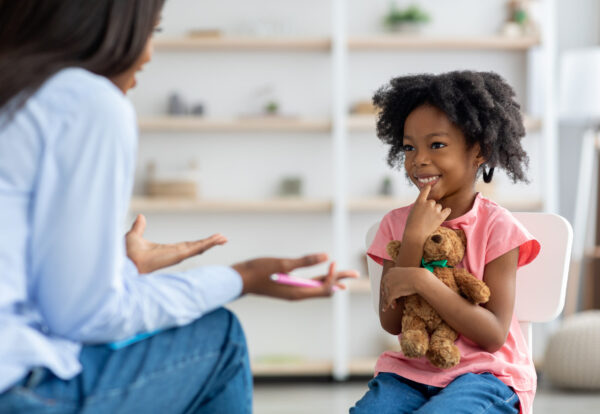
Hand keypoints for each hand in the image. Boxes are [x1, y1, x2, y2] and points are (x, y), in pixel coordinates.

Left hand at [126, 214, 227, 273]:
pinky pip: (196, 249)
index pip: (188, 245)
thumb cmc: (126, 254)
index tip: (210, 239)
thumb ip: (139, 227)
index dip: (199, 242)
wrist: (125, 262)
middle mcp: (175, 254)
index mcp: (168, 250)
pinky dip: (207, 244)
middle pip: (197, 247)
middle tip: (223, 238)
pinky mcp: (178, 255)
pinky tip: (217, 240)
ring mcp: (178, 255)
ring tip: (224, 238)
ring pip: (199, 248)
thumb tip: (141, 217)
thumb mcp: (134, 236)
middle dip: (210, 243)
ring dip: (212, 243)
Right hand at [232, 253, 358, 299]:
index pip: (323, 288)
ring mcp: (292, 290)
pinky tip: (321, 276)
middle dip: (339, 280)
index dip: (331, 276)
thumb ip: (304, 261)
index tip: (332, 262)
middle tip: (356, 274)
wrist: (239, 279)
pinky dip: (318, 280)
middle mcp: (297, 294)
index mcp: (297, 292)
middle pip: (324, 288)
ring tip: (345, 278)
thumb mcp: (282, 264)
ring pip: (316, 286)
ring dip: (330, 280)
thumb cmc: (258, 271)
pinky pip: (307, 285)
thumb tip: (326, 257)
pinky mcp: (287, 286)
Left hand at [380, 266, 428, 311]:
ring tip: (393, 306)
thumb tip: (403, 281)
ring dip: (388, 302)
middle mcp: (387, 277)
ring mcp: (388, 285)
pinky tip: (384, 310)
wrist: (419, 278)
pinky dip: (385, 306)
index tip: (385, 292)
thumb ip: (402, 276)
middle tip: (388, 300)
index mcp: (390, 271)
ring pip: (386, 295)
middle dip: (386, 295)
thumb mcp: (406, 274)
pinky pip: (387, 301)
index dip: (385, 288)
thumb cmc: (416, 276)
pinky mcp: (391, 293)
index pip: (384, 281)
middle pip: (384, 288)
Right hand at [403, 185, 450, 243]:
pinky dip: (446, 212)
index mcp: (419, 202)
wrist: (415, 234)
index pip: (425, 190)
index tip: (430, 185)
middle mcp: (428, 203)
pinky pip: (447, 210)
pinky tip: (443, 215)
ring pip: (439, 207)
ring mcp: (435, 209)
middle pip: (433, 201)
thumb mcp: (413, 212)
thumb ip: (420, 206)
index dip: (428, 187)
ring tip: (430, 220)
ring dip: (437, 211)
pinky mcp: (441, 216)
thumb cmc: (412, 225)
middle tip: (426, 216)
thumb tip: (426, 204)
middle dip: (431, 207)